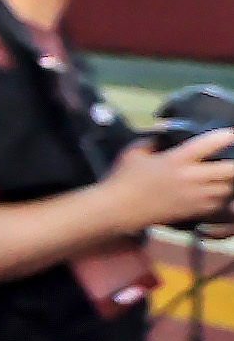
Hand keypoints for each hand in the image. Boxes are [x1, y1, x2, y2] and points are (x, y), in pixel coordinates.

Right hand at [107, 126, 233, 233]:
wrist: (118, 210)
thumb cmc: (123, 179)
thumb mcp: (134, 151)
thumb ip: (153, 138)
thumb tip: (166, 128)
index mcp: (176, 160)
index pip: (211, 143)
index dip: (226, 136)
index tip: (229, 134)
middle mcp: (190, 178)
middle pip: (230, 170)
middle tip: (230, 159)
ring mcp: (194, 197)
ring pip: (229, 188)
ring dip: (230, 180)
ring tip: (224, 175)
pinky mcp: (194, 211)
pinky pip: (220, 204)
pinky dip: (223, 197)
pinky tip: (216, 191)